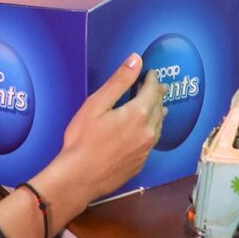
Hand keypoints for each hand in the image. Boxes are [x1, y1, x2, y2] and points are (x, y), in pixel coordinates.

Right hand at [0, 55, 163, 237]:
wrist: (79, 177)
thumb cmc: (82, 139)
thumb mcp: (96, 104)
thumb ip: (119, 81)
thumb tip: (136, 60)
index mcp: (139, 114)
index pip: (152, 90)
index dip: (152, 79)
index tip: (151, 72)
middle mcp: (148, 131)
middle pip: (159, 107)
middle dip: (157, 94)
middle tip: (156, 86)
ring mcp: (146, 149)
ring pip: (159, 126)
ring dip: (159, 113)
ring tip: (159, 106)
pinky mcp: (140, 163)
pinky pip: (152, 141)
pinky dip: (153, 130)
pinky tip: (147, 131)